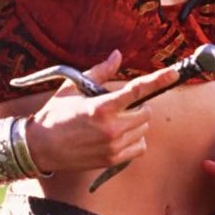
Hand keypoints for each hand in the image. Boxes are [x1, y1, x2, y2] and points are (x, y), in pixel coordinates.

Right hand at [27, 50, 178, 174]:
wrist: (40, 146)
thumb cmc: (56, 113)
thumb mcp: (74, 87)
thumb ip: (100, 72)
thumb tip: (118, 55)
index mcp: (102, 106)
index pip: (137, 90)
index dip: (159, 80)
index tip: (174, 73)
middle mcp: (111, 127)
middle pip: (145, 112)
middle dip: (138, 106)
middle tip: (120, 105)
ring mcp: (113, 146)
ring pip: (143, 129)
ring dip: (135, 123)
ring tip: (113, 121)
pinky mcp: (113, 159)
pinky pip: (140, 147)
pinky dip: (135, 139)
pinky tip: (118, 135)